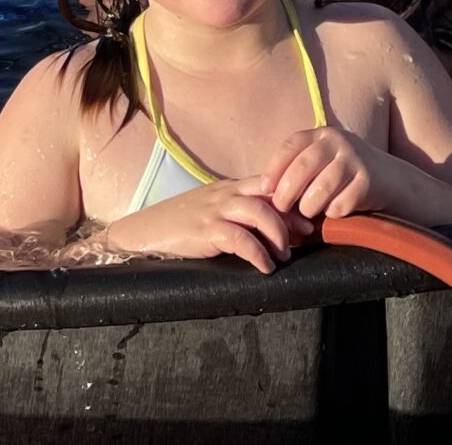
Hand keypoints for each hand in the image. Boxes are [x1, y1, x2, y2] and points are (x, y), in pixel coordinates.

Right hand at [104, 181, 312, 275]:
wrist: (145, 231)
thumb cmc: (180, 223)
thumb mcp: (212, 209)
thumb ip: (237, 211)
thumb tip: (268, 225)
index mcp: (229, 187)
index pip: (268, 185)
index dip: (290, 200)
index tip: (306, 219)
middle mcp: (225, 193)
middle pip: (269, 195)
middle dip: (291, 216)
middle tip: (305, 235)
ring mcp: (215, 210)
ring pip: (259, 213)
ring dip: (278, 235)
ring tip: (284, 256)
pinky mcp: (206, 230)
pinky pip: (241, 240)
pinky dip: (258, 254)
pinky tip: (265, 267)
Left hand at [258, 125, 390, 221]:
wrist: (389, 181)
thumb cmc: (344, 176)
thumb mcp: (322, 163)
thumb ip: (297, 170)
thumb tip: (264, 192)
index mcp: (322, 134)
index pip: (291, 145)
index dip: (274, 167)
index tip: (264, 188)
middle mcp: (338, 141)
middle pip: (304, 167)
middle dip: (287, 191)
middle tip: (280, 207)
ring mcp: (355, 160)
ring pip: (321, 189)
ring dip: (309, 206)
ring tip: (308, 212)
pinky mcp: (368, 181)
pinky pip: (340, 204)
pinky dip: (332, 213)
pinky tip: (335, 211)